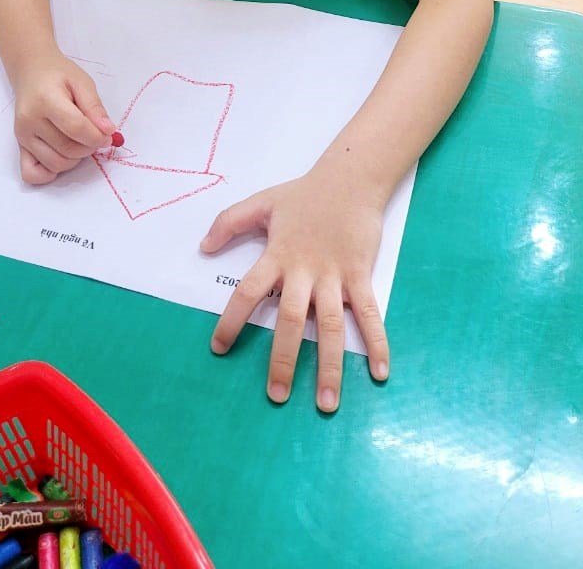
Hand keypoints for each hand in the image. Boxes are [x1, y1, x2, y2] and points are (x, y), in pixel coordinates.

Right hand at [13, 54, 116, 183]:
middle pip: (68, 149)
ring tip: (79, 140)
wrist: (31, 72)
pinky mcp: (20, 146)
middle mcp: (30, 121)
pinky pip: (31, 174)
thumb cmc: (58, 75)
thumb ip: (95, 107)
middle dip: (89, 147)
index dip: (97, 136)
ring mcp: (22, 136)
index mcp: (46, 100)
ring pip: (56, 163)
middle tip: (94, 134)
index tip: (108, 134)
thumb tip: (108, 131)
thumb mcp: (82, 82)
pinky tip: (62, 157)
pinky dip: (50, 173)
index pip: (76, 128)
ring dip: (75, 158)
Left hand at [200, 166, 388, 411]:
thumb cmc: (304, 195)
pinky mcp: (361, 275)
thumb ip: (229, 222)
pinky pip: (369, 314)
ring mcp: (335, 276)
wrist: (350, 179)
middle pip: (291, 320)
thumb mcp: (261, 202)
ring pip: (332, 326)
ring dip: (329, 365)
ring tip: (325, 403)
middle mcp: (304, 271)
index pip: (247, 291)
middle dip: (283, 359)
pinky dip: (377, 342)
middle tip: (276, 395)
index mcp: (277, 255)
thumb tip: (203, 247)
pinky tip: (380, 373)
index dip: (232, 320)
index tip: (219, 349)